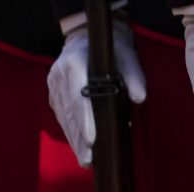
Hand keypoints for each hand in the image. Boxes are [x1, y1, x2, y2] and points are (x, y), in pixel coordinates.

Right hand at [46, 16, 146, 167]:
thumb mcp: (127, 56)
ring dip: (73, 138)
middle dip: (78, 136)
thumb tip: (140, 98)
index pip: (78, 94)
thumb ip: (134, 76)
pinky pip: (60, 112)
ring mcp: (54, 81)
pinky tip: (78, 145)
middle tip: (88, 160)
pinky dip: (69, 130)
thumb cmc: (112, 46)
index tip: (91, 139)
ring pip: (63, 114)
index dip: (84, 118)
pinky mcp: (54, 89)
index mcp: (74, 62)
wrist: (89, 33)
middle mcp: (59, 72)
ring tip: (85, 159)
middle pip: (69, 110)